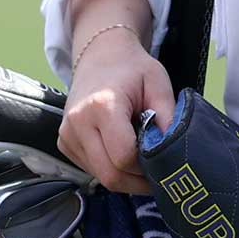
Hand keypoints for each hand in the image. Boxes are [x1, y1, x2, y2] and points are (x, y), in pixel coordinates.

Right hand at [58, 29, 175, 193]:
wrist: (100, 56)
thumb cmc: (133, 70)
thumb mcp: (158, 84)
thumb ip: (169, 119)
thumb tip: (175, 155)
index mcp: (102, 105)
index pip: (124, 156)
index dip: (148, 167)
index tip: (163, 161)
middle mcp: (78, 122)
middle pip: (110, 175)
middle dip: (137, 181)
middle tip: (156, 172)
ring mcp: (66, 134)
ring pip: (101, 177)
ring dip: (124, 177)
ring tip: (139, 157)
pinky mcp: (63, 143)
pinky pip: (91, 170)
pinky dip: (110, 169)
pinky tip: (120, 152)